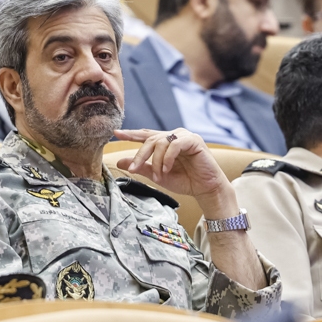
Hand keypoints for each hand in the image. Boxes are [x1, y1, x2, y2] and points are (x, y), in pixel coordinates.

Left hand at [113, 128, 230, 205]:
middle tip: (133, 169)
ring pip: (161, 142)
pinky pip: (175, 145)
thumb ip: (141, 167)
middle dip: (140, 155)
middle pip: (150, 139)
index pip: (145, 135)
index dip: (131, 134)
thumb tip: (120, 161)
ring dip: (156, 161)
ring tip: (159, 176)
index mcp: (166, 142)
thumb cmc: (185, 181)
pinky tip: (167, 169)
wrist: (205, 189)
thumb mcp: (158, 175)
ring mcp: (184, 136)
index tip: (115, 133)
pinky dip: (167, 158)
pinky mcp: (194, 140)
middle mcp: (174, 136)